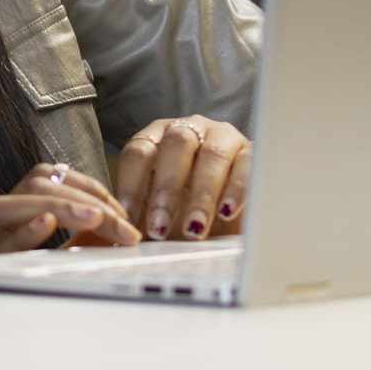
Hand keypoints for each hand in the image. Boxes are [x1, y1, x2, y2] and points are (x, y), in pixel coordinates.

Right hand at [0, 161, 141, 254]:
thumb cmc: (35, 281)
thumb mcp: (69, 253)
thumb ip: (89, 235)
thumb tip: (124, 225)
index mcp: (19, 208)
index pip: (49, 177)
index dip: (87, 186)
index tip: (120, 211)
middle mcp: (1, 217)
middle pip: (35, 187)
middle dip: (82, 200)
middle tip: (119, 224)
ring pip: (12, 205)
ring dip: (58, 207)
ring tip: (95, 217)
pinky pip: (3, 244)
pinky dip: (26, 231)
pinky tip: (47, 223)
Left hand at [113, 115, 250, 241]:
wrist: (230, 203)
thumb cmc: (187, 205)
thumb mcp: (162, 210)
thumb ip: (143, 218)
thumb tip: (119, 241)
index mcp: (157, 137)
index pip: (138, 152)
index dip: (131, 186)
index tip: (126, 220)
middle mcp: (189, 129)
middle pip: (175, 147)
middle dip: (166, 190)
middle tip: (160, 228)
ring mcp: (222, 136)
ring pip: (211, 155)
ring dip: (201, 194)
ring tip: (194, 228)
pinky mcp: (252, 151)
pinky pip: (246, 165)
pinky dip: (236, 189)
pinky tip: (226, 212)